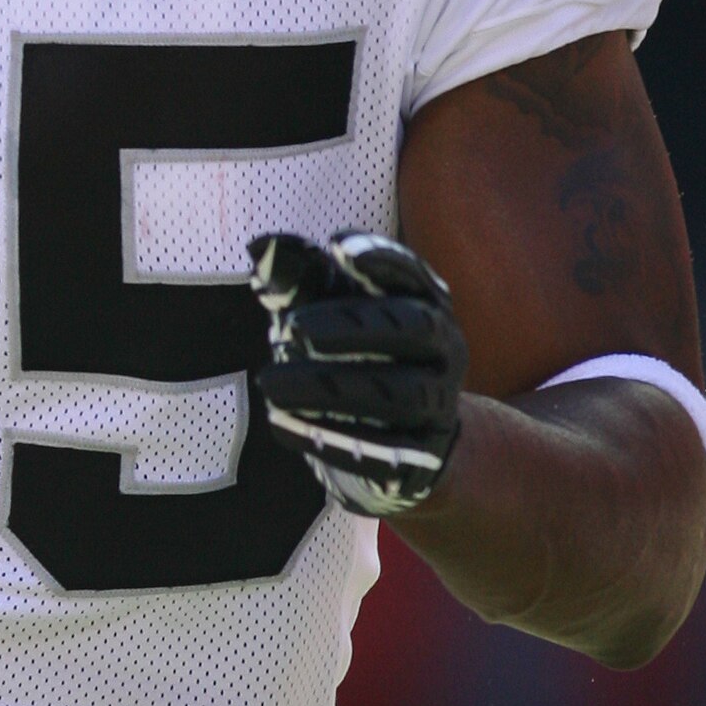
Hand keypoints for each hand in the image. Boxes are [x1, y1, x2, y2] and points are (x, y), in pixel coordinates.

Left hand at [248, 230, 467, 516]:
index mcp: (424, 303)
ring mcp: (438, 405)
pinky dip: (329, 439)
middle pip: (412, 328)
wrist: (396, 442)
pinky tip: (280, 424)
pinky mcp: (423, 459)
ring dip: (330, 388)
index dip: (381, 257)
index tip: (337, 247)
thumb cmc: (351, 355)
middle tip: (290, 328)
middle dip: (352, 325)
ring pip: (397, 394)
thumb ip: (297, 279)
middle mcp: (444, 349)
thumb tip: (261, 247)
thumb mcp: (323, 313)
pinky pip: (384, 452)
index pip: (411, 274)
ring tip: (271, 384)